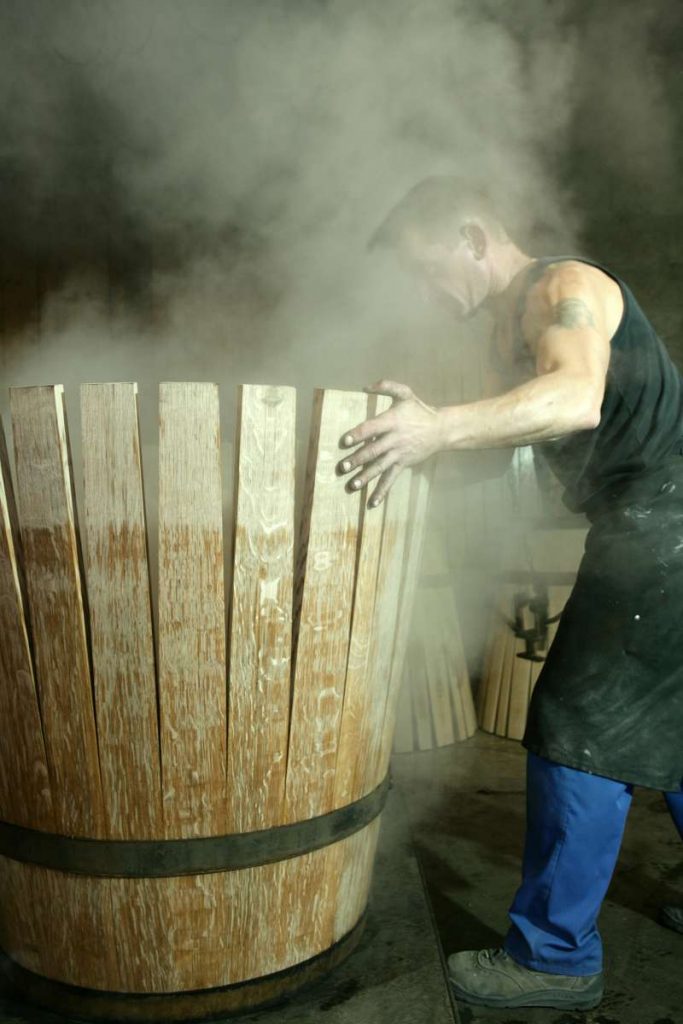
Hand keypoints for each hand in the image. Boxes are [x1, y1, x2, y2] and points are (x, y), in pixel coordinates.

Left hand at [337, 380, 441, 506]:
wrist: (440, 429)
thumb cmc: (419, 410)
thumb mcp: (405, 393)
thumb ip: (386, 386)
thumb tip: (365, 387)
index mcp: (391, 421)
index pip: (372, 428)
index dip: (358, 434)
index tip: (345, 441)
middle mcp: (394, 439)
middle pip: (373, 450)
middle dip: (357, 459)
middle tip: (343, 467)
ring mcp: (398, 454)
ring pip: (380, 467)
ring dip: (366, 477)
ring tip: (352, 485)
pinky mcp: (402, 464)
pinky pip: (391, 479)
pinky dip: (382, 491)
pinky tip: (372, 503)